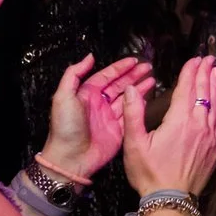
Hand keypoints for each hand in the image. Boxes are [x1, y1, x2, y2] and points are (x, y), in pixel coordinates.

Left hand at [41, 55, 154, 180]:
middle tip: (147, 67)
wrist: (70, 158)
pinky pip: (131, 115)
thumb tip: (89, 57)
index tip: (133, 60)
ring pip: (127, 99)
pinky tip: (147, 98)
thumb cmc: (65, 128)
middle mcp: (99, 105)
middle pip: (119, 85)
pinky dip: (139, 106)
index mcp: (86, 95)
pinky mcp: (118, 131)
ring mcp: (109, 118)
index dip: (120, 68)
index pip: (106, 76)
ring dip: (139, 88)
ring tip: (152, 79)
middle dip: (133, 75)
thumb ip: (74, 74)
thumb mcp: (63, 97)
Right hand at [122, 55, 215, 196]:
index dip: (190, 72)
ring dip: (214, 86)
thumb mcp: (134, 144)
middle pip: (203, 92)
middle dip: (205, 73)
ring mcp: (209, 136)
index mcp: (179, 120)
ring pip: (214, 104)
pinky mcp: (214, 148)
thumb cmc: (149, 173)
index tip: (194, 58)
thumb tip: (131, 89)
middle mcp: (198, 124)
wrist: (171, 200)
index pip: (187, 88)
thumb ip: (133, 114)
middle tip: (209, 58)